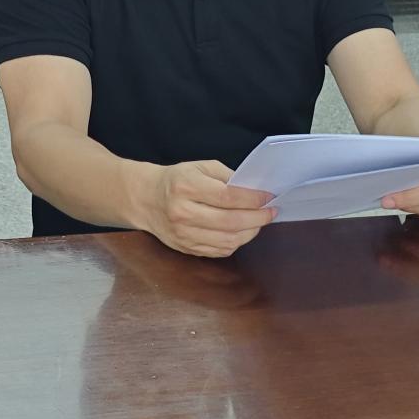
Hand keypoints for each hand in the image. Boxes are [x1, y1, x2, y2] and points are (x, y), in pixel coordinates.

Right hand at [141, 160, 274, 257]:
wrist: (147, 199)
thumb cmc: (177, 180)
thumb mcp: (200, 167)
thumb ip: (227, 177)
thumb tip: (254, 191)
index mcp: (186, 187)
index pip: (227, 197)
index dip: (253, 199)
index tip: (269, 197)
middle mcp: (183, 213)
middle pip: (230, 221)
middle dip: (257, 218)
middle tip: (271, 212)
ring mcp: (183, 234)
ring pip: (227, 240)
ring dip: (250, 232)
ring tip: (259, 222)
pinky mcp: (186, 248)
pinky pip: (219, 251)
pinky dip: (236, 242)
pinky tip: (242, 232)